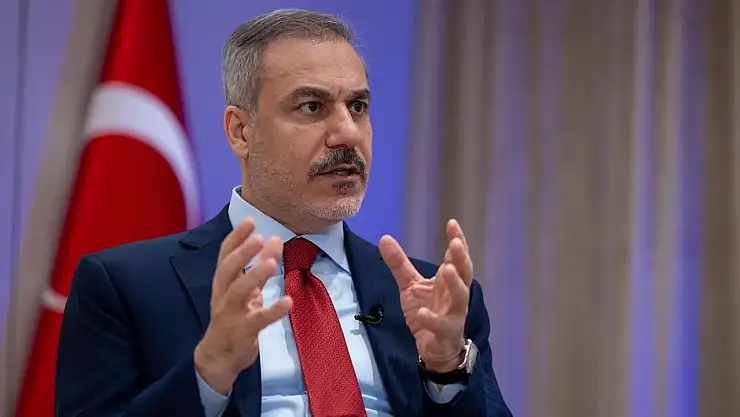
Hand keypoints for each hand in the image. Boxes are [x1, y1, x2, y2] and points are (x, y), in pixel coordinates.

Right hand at [194, 217, 291, 394]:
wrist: (218, 356)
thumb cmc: (232, 317)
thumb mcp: (244, 290)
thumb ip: (258, 265)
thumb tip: (275, 240)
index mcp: (222, 283)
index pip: (225, 255)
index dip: (236, 237)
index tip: (250, 220)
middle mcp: (223, 295)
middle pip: (228, 270)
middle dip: (242, 253)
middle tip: (259, 238)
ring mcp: (231, 314)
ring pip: (239, 292)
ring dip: (254, 276)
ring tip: (272, 263)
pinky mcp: (242, 332)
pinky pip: (258, 320)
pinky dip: (273, 310)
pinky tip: (288, 301)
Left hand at [379, 219, 472, 372]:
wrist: (434, 348)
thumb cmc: (428, 311)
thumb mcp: (410, 285)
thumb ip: (399, 263)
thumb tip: (384, 237)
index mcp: (449, 280)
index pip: (457, 257)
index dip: (457, 240)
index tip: (452, 224)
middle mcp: (456, 294)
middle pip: (465, 273)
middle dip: (461, 258)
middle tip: (456, 243)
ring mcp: (454, 313)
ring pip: (460, 297)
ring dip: (455, 283)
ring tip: (447, 270)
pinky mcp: (446, 332)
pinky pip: (441, 325)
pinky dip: (432, 319)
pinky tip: (421, 313)